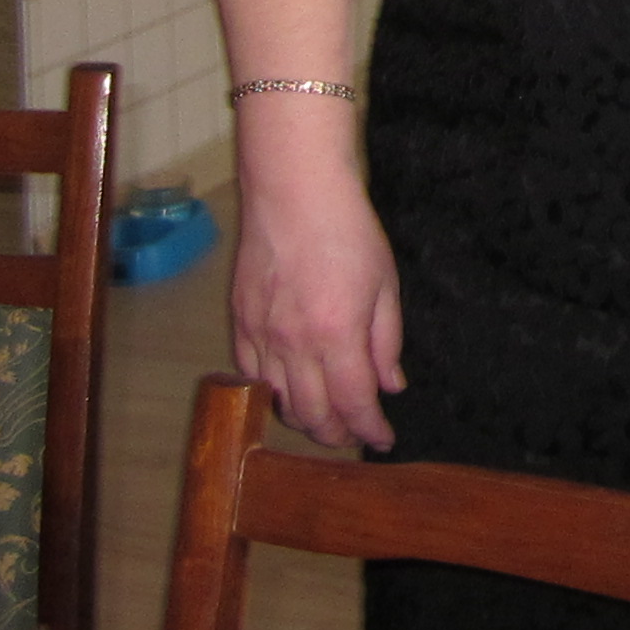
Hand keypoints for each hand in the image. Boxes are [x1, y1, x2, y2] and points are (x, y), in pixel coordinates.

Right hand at [227, 159, 404, 451]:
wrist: (294, 190)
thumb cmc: (348, 229)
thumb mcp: (385, 283)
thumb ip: (386, 341)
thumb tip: (390, 386)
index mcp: (337, 335)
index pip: (353, 404)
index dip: (370, 430)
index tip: (383, 439)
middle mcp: (294, 344)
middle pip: (312, 414)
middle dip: (337, 433)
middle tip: (355, 433)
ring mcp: (261, 335)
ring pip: (278, 401)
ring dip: (303, 418)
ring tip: (324, 418)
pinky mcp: (240, 321)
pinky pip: (250, 375)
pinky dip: (269, 392)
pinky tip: (287, 390)